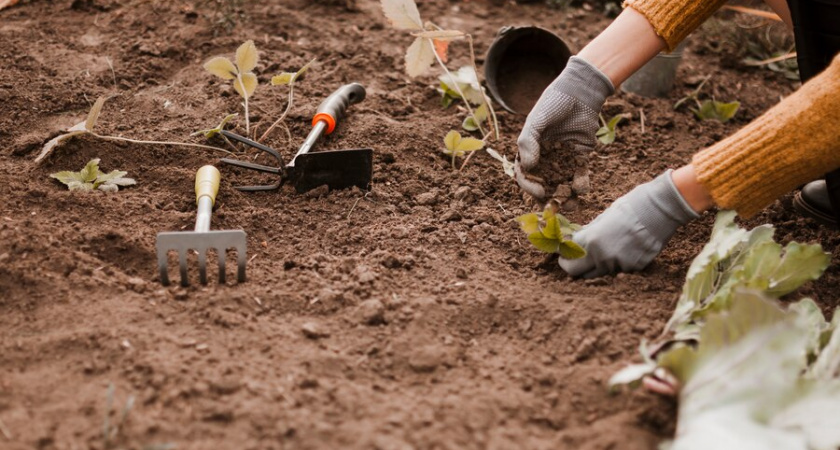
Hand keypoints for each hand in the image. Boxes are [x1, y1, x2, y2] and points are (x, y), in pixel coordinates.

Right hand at [515, 56, 613, 199]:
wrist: (580, 91)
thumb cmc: (554, 102)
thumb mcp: (536, 120)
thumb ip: (528, 142)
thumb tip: (528, 167)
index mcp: (529, 150)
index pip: (525, 174)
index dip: (529, 185)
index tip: (539, 191)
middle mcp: (545, 157)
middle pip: (543, 183)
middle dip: (548, 197)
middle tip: (554, 207)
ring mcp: (563, 158)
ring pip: (561, 182)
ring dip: (565, 195)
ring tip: (570, 205)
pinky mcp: (580, 156)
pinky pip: (579, 174)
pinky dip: (580, 183)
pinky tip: (582, 188)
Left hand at [559, 171, 699, 277]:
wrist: (659, 210)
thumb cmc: (629, 208)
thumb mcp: (602, 218)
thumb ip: (588, 234)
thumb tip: (575, 241)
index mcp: (591, 241)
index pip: (567, 257)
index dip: (563, 255)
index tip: (564, 254)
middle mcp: (602, 257)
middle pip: (577, 272)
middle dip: (573, 266)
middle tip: (574, 260)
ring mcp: (619, 265)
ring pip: (598, 272)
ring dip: (596, 265)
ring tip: (604, 248)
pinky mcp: (633, 268)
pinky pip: (618, 270)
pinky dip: (616, 263)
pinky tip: (623, 248)